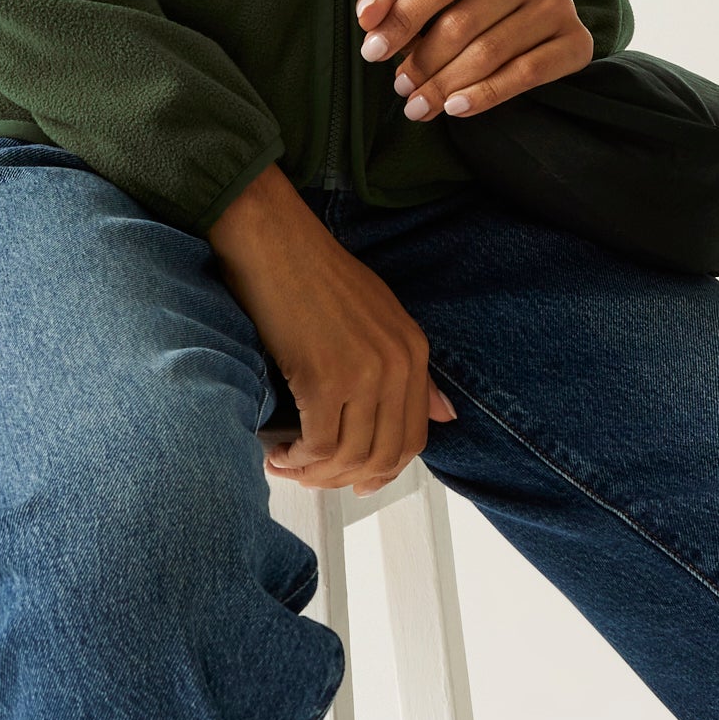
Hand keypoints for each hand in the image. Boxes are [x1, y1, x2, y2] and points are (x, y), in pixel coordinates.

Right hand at [206, 166, 455, 489]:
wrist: (271, 238)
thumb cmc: (312, 271)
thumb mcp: (379, 316)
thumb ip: (413, 368)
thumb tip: (447, 414)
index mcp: (413, 350)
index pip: (414, 437)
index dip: (383, 470)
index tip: (355, 481)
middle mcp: (396, 364)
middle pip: (384, 456)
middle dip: (345, 479)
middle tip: (311, 477)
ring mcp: (363, 373)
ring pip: (349, 457)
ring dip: (315, 473)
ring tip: (286, 465)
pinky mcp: (323, 379)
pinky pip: (318, 445)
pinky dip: (296, 459)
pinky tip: (277, 452)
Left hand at [356, 0, 593, 122]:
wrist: (540, 13)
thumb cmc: (475, 2)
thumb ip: (397, 4)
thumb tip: (368, 15)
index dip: (402, 20)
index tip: (372, 52)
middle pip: (462, 23)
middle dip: (423, 61)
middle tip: (401, 88)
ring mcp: (558, 3)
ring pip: (490, 52)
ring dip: (446, 85)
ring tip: (419, 106)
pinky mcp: (576, 40)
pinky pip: (526, 74)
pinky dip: (486, 95)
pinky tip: (456, 109)